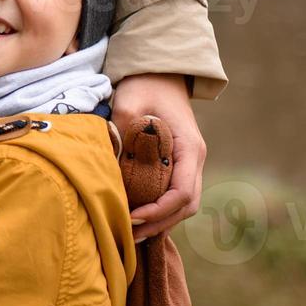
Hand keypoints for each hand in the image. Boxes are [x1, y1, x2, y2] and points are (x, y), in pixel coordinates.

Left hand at [111, 73, 205, 241]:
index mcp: (190, 148)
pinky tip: (138, 216)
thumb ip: (122, 131)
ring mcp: (190, 163)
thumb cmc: (146, 85)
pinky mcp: (179, 164)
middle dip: (160, 223)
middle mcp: (195, 159)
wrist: (160, 72)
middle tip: (129, 234)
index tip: (133, 217)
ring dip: (161, 220)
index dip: (160, 211)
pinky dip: (160, 210)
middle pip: (187, 205)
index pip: (183, 192)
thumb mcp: (130, 102)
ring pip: (184, 204)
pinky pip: (175, 194)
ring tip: (131, 232)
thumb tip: (109, 165)